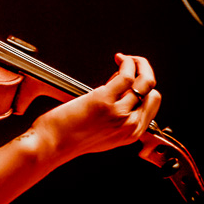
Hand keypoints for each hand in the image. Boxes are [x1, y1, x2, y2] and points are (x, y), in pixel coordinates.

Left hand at [31, 54, 160, 162]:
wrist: (51, 144)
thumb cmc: (68, 136)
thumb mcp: (101, 132)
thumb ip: (115, 116)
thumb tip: (120, 89)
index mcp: (131, 134)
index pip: (151, 104)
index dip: (142, 88)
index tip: (131, 78)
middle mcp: (130, 125)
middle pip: (152, 92)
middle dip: (144, 73)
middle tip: (130, 64)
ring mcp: (119, 113)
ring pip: (145, 81)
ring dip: (138, 64)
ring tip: (124, 59)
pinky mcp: (104, 100)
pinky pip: (126, 76)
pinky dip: (127, 63)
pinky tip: (119, 59)